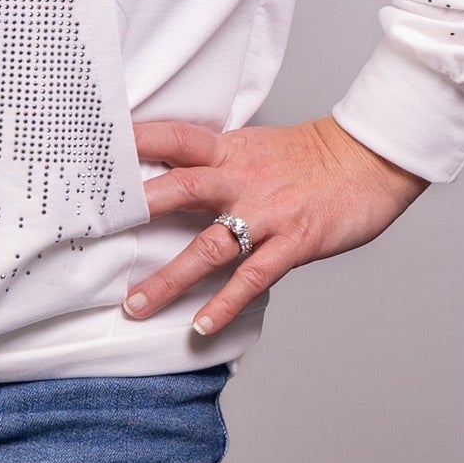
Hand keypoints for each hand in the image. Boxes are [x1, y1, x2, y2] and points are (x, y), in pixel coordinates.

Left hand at [123, 115, 428, 336]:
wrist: (369, 160)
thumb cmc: (309, 158)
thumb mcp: (253, 147)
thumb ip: (212, 162)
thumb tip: (165, 177)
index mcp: (228, 150)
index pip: (173, 137)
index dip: (134, 141)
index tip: (94, 151)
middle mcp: (241, 179)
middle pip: (180, 188)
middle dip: (136, 210)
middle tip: (95, 231)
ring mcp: (266, 213)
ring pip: (208, 246)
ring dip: (170, 279)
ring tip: (136, 306)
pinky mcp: (293, 242)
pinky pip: (253, 277)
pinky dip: (225, 304)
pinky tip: (202, 325)